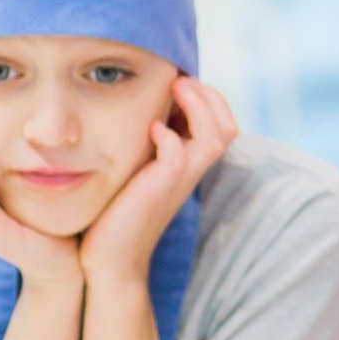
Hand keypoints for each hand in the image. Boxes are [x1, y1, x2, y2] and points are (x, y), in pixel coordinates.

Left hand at [80, 78, 237, 284]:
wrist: (110, 259)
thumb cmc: (117, 214)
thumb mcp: (138, 172)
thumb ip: (147, 146)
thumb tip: (142, 114)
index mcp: (190, 165)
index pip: (224, 124)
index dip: (209, 98)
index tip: (179, 83)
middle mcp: (192, 171)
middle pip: (228, 126)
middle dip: (210, 96)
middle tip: (180, 80)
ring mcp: (178, 180)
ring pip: (215, 135)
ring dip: (198, 106)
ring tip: (174, 89)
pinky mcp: (159, 189)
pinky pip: (178, 155)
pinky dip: (170, 136)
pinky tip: (153, 128)